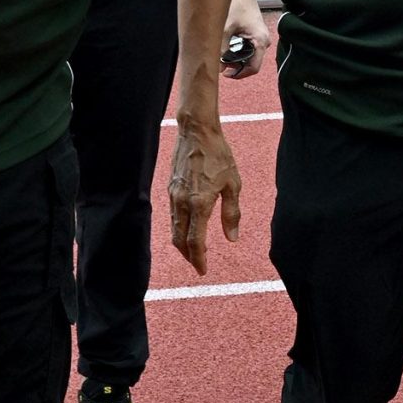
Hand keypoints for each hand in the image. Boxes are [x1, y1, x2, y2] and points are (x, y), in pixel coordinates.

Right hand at [167, 114, 243, 275]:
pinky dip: (179, 229)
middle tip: (198, 265)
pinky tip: (188, 229)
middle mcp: (182, 202)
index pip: (195, 241)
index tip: (203, 270)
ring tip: (193, 252)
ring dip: (182, 244)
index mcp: (200, 203)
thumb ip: (232, 213)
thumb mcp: (233, 183)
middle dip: (188, 256)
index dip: (199, 259)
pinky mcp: (170, 189)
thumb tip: (232, 238)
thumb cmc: (219, 156)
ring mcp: (173, 196)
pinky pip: (172, 216)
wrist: (196, 132)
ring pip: (174, 229)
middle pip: (180, 240)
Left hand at [222, 0, 271, 78]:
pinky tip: (226, 48)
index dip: (238, 74)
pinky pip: (248, 49)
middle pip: (251, 64)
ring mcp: (261, 38)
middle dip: (236, 67)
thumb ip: (220, 49)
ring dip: (236, 59)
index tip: (224, 73)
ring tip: (221, 56)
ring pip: (249, 57)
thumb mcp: (225, 28)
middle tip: (220, 64)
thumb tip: (217, 67)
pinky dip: (237, 52)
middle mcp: (264, 41)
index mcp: (260, 41)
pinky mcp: (256, 34)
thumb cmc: (236, 4)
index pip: (253, 68)